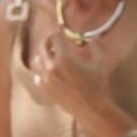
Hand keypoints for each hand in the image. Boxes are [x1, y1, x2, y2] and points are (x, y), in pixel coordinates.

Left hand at [25, 19, 136, 136]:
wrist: (92, 109)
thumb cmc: (98, 85)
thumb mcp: (100, 62)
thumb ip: (95, 46)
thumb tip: (92, 37)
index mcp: (64, 58)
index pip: (55, 37)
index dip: (58, 30)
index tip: (60, 27)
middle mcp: (52, 67)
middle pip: (42, 46)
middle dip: (48, 40)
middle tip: (53, 40)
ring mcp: (46, 79)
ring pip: (36, 61)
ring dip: (42, 56)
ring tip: (49, 55)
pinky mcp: (46, 90)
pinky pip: (37, 78)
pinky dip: (40, 73)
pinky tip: (47, 72)